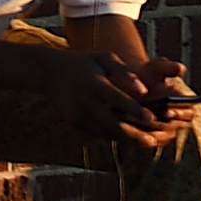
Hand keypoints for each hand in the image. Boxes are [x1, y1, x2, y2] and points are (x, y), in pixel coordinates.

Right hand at [37, 39, 187, 149]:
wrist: (47, 71)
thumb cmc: (82, 62)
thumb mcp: (103, 58)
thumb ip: (124, 72)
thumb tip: (144, 90)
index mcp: (94, 83)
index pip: (118, 99)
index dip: (135, 110)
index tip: (152, 118)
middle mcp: (85, 101)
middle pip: (112, 124)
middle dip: (134, 135)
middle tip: (153, 142)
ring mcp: (78, 115)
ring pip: (106, 133)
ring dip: (127, 138)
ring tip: (145, 141)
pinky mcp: (75, 123)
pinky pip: (98, 133)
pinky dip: (114, 136)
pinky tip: (128, 136)